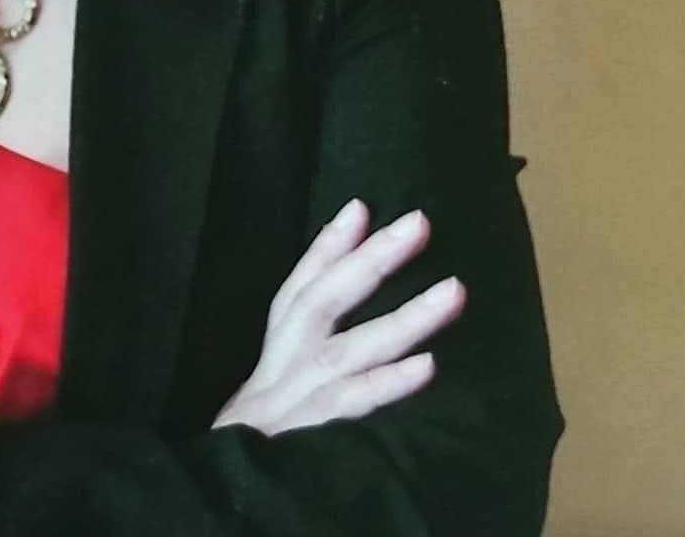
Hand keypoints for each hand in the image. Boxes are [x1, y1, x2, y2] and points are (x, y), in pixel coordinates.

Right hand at [211, 199, 464, 436]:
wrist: (231, 478)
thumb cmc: (273, 414)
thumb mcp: (282, 361)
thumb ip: (312, 313)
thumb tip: (351, 258)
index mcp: (279, 339)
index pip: (301, 282)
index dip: (328, 243)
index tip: (361, 205)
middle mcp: (287, 359)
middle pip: (326, 300)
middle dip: (373, 259)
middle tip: (419, 223)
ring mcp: (301, 395)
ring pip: (352, 348)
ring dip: (404, 318)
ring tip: (453, 290)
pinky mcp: (315, 433)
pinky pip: (355, 405)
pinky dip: (389, 383)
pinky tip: (427, 366)